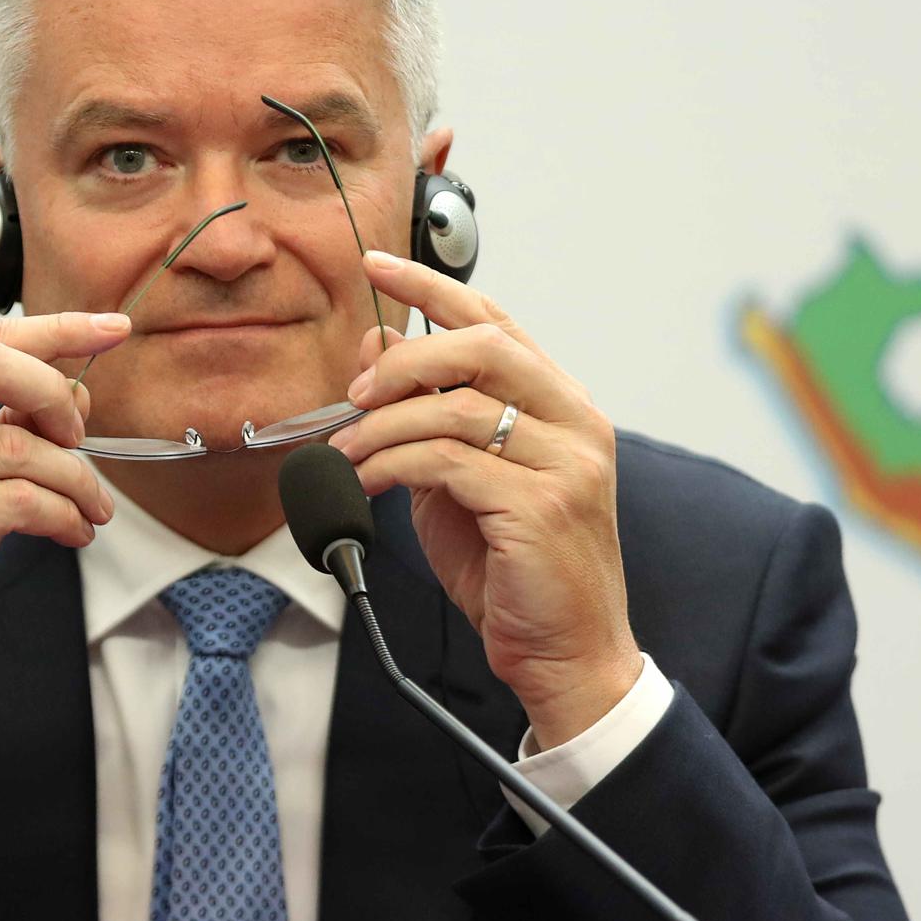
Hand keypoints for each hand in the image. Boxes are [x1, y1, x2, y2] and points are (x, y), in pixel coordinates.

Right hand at [0, 310, 129, 768]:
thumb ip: (2, 432)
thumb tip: (76, 395)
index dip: (57, 330)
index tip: (112, 329)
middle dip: (58, 391)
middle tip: (84, 435)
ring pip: (20, 447)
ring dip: (77, 480)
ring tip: (92, 509)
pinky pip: (21, 503)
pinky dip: (63, 515)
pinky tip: (73, 531)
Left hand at [329, 251, 640, 748]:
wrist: (567, 656)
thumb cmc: (514, 572)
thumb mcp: (457, 481)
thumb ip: (424, 416)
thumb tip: (375, 349)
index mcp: (562, 406)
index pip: (497, 321)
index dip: (433, 287)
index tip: (376, 264)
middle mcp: (575, 423)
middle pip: (483, 346)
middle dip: (406, 358)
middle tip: (356, 391)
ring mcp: (566, 464)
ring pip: (457, 407)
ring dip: (384, 426)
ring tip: (345, 453)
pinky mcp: (541, 507)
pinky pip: (448, 462)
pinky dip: (393, 464)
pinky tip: (365, 481)